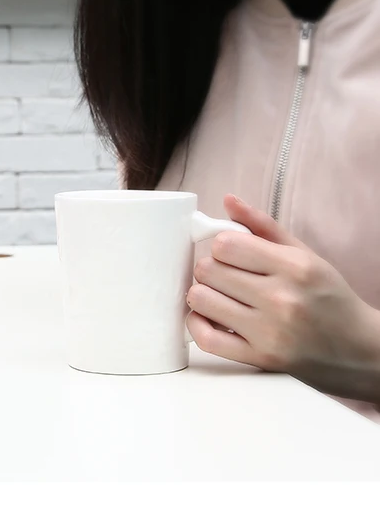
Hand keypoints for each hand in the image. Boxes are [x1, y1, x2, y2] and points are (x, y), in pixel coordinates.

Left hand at [186, 194, 379, 402]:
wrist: (360, 350)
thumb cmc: (329, 298)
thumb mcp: (305, 255)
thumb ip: (262, 226)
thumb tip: (227, 200)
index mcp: (295, 267)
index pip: (225, 244)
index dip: (222, 247)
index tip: (231, 254)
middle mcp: (282, 299)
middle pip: (208, 270)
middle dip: (211, 269)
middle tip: (226, 276)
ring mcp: (269, 332)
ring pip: (200, 300)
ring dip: (203, 295)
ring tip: (220, 296)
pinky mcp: (259, 359)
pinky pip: (205, 338)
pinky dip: (198, 324)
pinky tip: (210, 317)